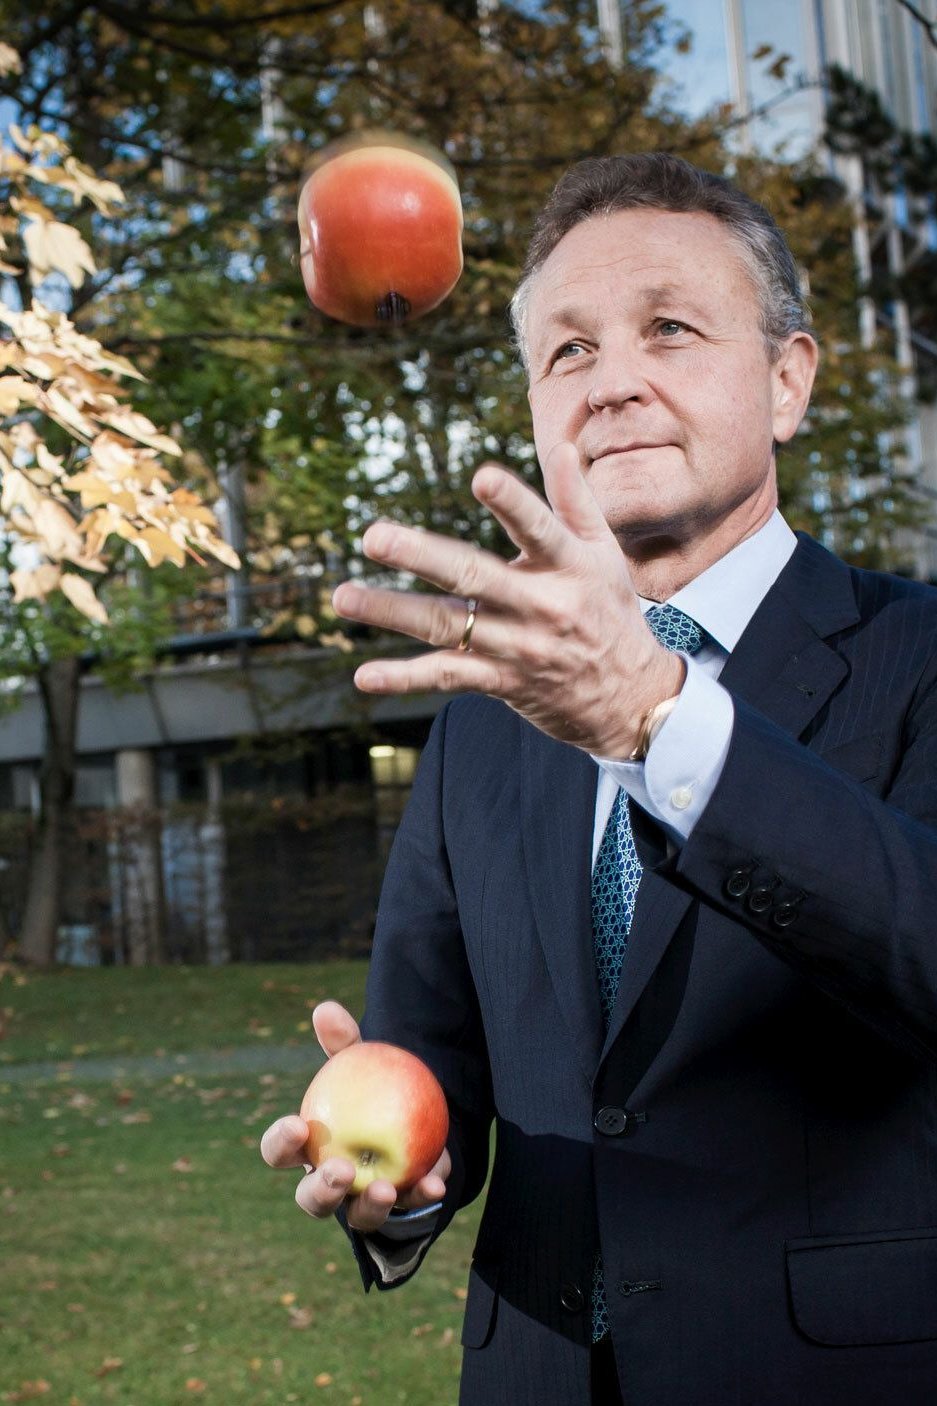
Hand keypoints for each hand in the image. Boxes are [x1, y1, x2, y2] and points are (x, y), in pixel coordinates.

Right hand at [259, 1000, 450, 1232]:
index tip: (296, 1125)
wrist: (412, 1117)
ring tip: (386, 1188)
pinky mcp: (401, 1211)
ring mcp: (362, 1203)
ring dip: (370, 1205)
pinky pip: (409, 1208)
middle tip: (342, 1171)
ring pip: (358, 1217)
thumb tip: (325, 1009)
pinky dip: (421, 1195)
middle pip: (311, 1199)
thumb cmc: (370, 1090)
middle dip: (322, 1190)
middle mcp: (328, 1185)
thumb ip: (343, 1042)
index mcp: (307, 1149)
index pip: (279, 1151)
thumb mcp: (360, 1063)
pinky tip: (435, 1182)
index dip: (281, 1143)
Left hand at [332, 442, 683, 757]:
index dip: (513, 503)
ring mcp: (518, 647)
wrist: (631, 699)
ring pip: (447, 627)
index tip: (482, 476)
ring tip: (343, 597)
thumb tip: (563, 445)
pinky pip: (447, 677)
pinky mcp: (501, 681)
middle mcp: (542, 605)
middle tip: (373, 536)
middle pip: (473, 577)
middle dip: (421, 556)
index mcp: (569, 565)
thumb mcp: (605, 554)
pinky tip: (365, 676)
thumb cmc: (611, 612)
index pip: (540, 528)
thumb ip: (577, 501)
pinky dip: (405, 679)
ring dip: (391, 612)